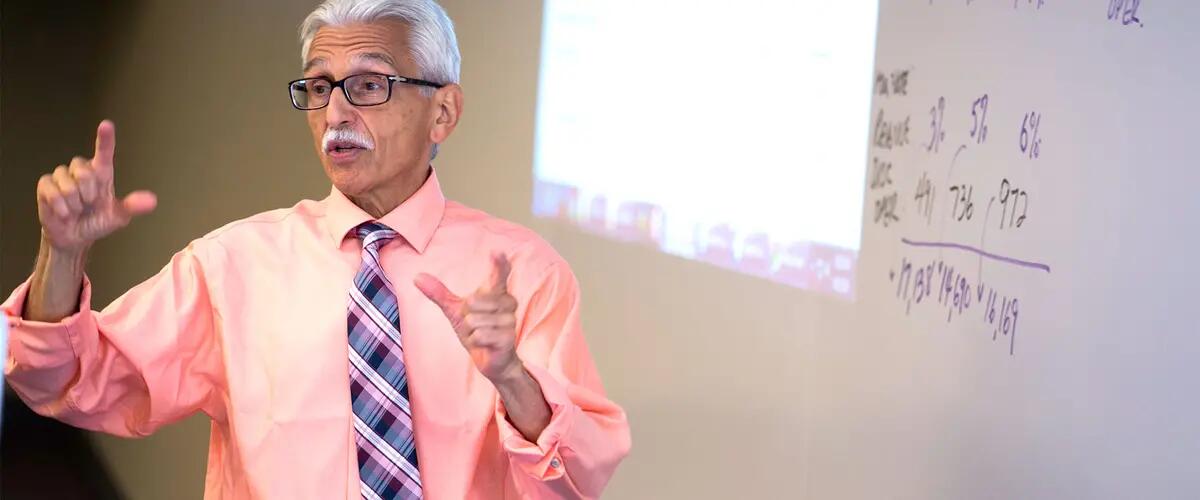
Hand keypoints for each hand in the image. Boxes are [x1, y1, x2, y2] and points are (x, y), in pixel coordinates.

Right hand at [37, 120, 156, 253]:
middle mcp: (82, 171)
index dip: (105, 139)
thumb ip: (132, 207)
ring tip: (76, 210)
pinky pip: (51, 191)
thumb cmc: (98, 222)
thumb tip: (152, 201)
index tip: (106, 125)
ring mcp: (63, 176)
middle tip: (89, 204)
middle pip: (83, 171)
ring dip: (73, 203)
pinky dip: (60, 206)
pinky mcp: (46, 184)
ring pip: (67, 184)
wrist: (75, 237)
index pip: (104, 153)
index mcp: (102, 174)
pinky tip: (64, 213)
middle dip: (87, 193)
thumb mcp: (118, 217)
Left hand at [414, 253, 521, 382]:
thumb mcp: (455, 311)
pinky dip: (474, 341)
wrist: (491, 360)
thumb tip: (416, 276)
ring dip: (470, 331)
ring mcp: (510, 320)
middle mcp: (507, 303)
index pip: (500, 275)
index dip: (499, 264)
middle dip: (466, 316)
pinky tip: (484, 343)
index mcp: (496, 293)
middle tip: (474, 324)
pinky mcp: (508, 338)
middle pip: (474, 301)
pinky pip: (480, 335)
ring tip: (480, 335)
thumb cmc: (476, 330)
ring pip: (475, 320)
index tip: (497, 252)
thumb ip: (439, 293)